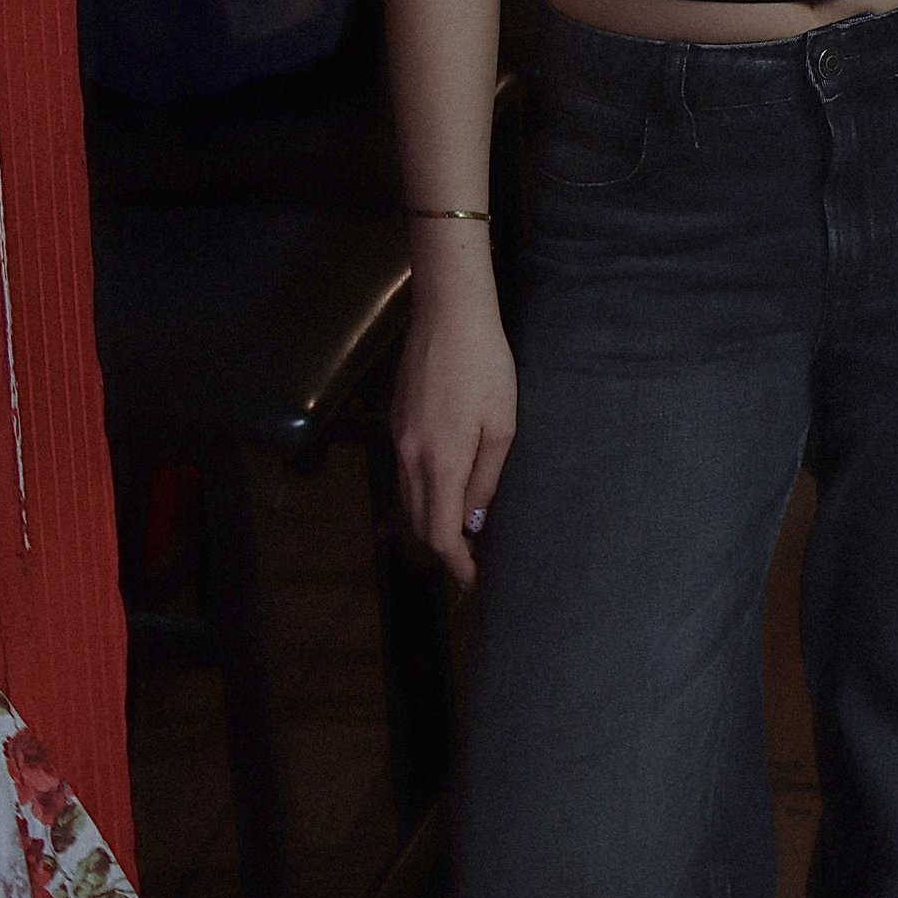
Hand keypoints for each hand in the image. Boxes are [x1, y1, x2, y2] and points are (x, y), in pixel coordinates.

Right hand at [392, 286, 518, 585]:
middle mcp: (409, 457)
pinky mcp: (396, 421)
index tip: (471, 582)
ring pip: (408, 498)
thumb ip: (486, 478)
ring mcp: (397, 438)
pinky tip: (445, 486)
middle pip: (418, 521)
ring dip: (430, 519)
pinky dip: (422, 492)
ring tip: (461, 528)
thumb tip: (472, 521)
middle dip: (441, 546)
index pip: (438, 532)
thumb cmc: (486, 367)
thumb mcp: (502, 426)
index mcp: (440, 462)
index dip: (454, 563)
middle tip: (471, 559)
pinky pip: (404, 473)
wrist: (448, 315)